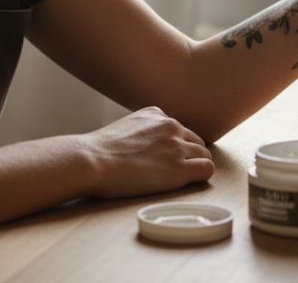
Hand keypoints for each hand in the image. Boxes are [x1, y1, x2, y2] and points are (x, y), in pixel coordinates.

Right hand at [80, 107, 214, 198]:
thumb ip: (143, 130)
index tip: (164, 159)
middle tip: (174, 172)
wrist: (91, 161)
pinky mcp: (178, 169)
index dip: (175, 147)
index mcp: (157, 114)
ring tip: (178, 180)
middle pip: (196, 142)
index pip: (180, 130)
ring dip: (195, 167)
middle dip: (189, 156)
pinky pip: (206, 169)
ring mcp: (176, 147)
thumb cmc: (99, 151)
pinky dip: (200, 176)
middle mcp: (171, 126)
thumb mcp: (125, 126)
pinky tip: (187, 183)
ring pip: (204, 155)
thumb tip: (148, 145)